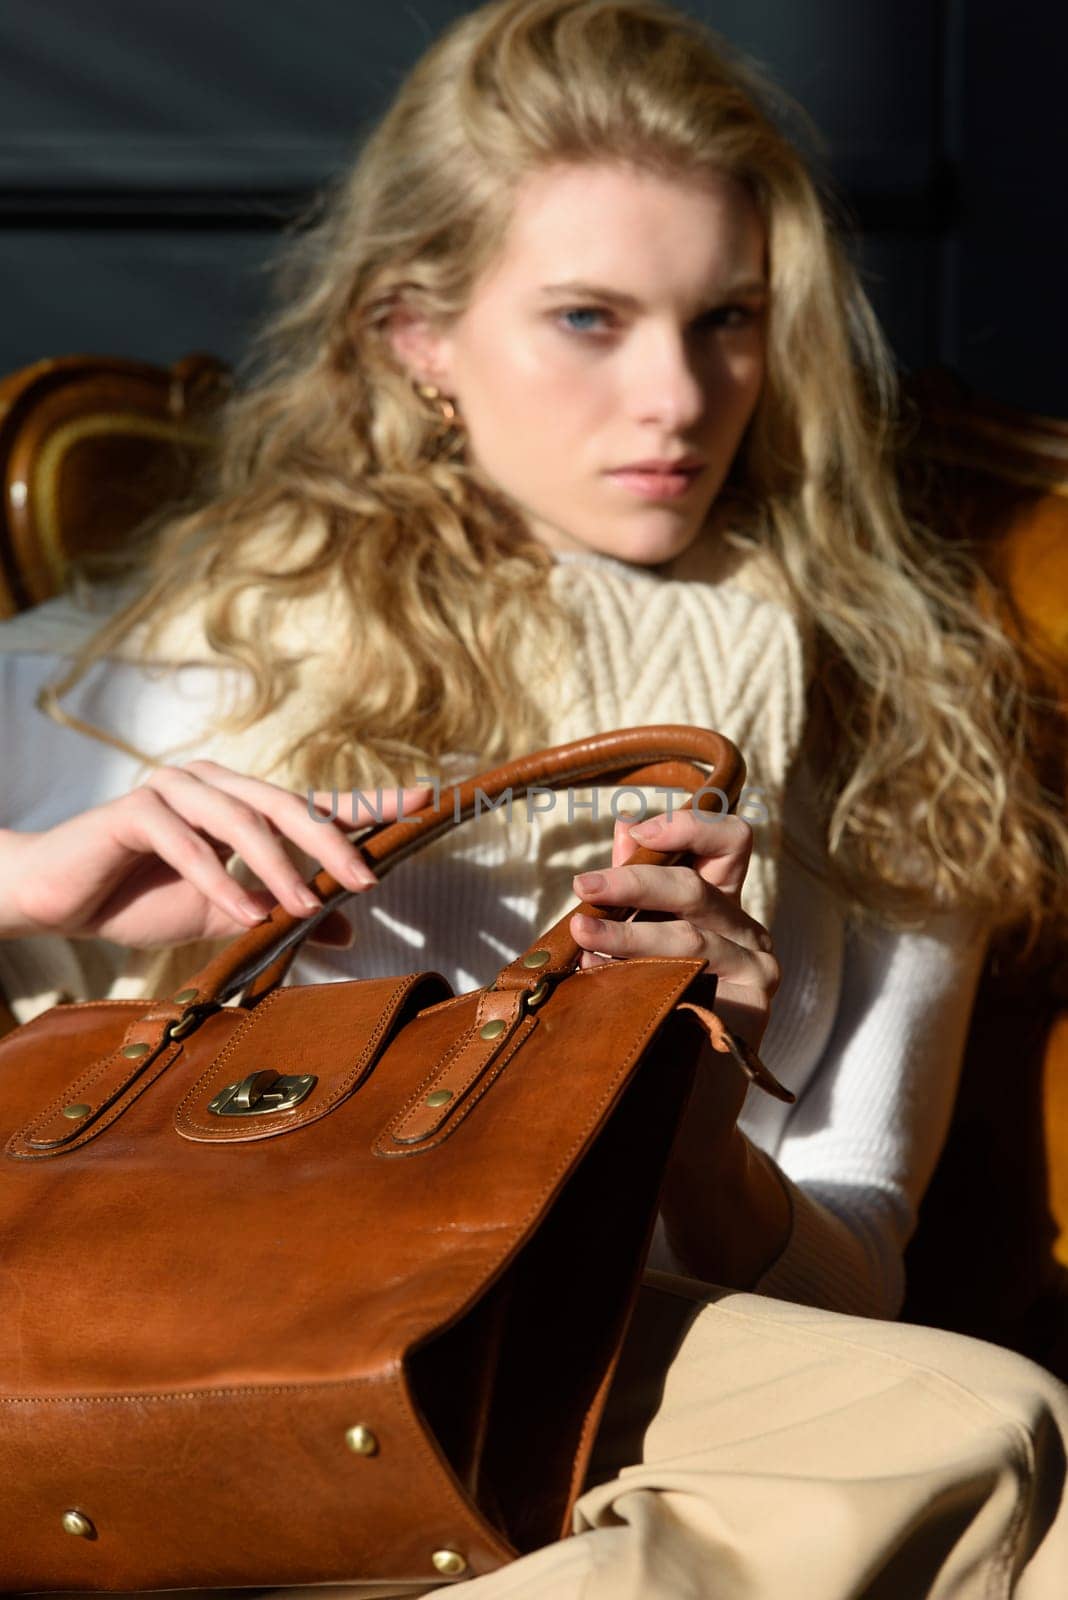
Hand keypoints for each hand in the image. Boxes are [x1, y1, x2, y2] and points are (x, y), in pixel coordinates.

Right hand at [0, 761, 431, 948]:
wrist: (57, 901)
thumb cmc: (141, 901)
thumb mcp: (228, 915)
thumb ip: (283, 913)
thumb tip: (350, 931)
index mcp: (239, 802)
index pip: (313, 800)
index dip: (369, 803)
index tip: (426, 802)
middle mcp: (212, 784)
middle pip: (286, 804)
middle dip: (332, 843)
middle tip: (368, 882)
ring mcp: (172, 789)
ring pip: (240, 821)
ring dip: (277, 868)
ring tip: (302, 909)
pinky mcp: (135, 810)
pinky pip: (187, 844)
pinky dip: (219, 880)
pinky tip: (244, 914)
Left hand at [569, 807, 791, 1284]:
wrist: (676, 1122)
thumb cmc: (651, 1026)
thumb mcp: (639, 947)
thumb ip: (636, 891)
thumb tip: (625, 825)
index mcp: (724, 908)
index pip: (730, 839)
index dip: (689, 823)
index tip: (638, 829)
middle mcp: (748, 932)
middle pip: (698, 880)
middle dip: (634, 876)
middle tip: (582, 886)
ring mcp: (756, 969)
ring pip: (690, 931)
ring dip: (627, 929)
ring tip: (581, 935)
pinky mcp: (751, 1007)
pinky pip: (697, 976)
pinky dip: (646, 971)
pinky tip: (606, 979)